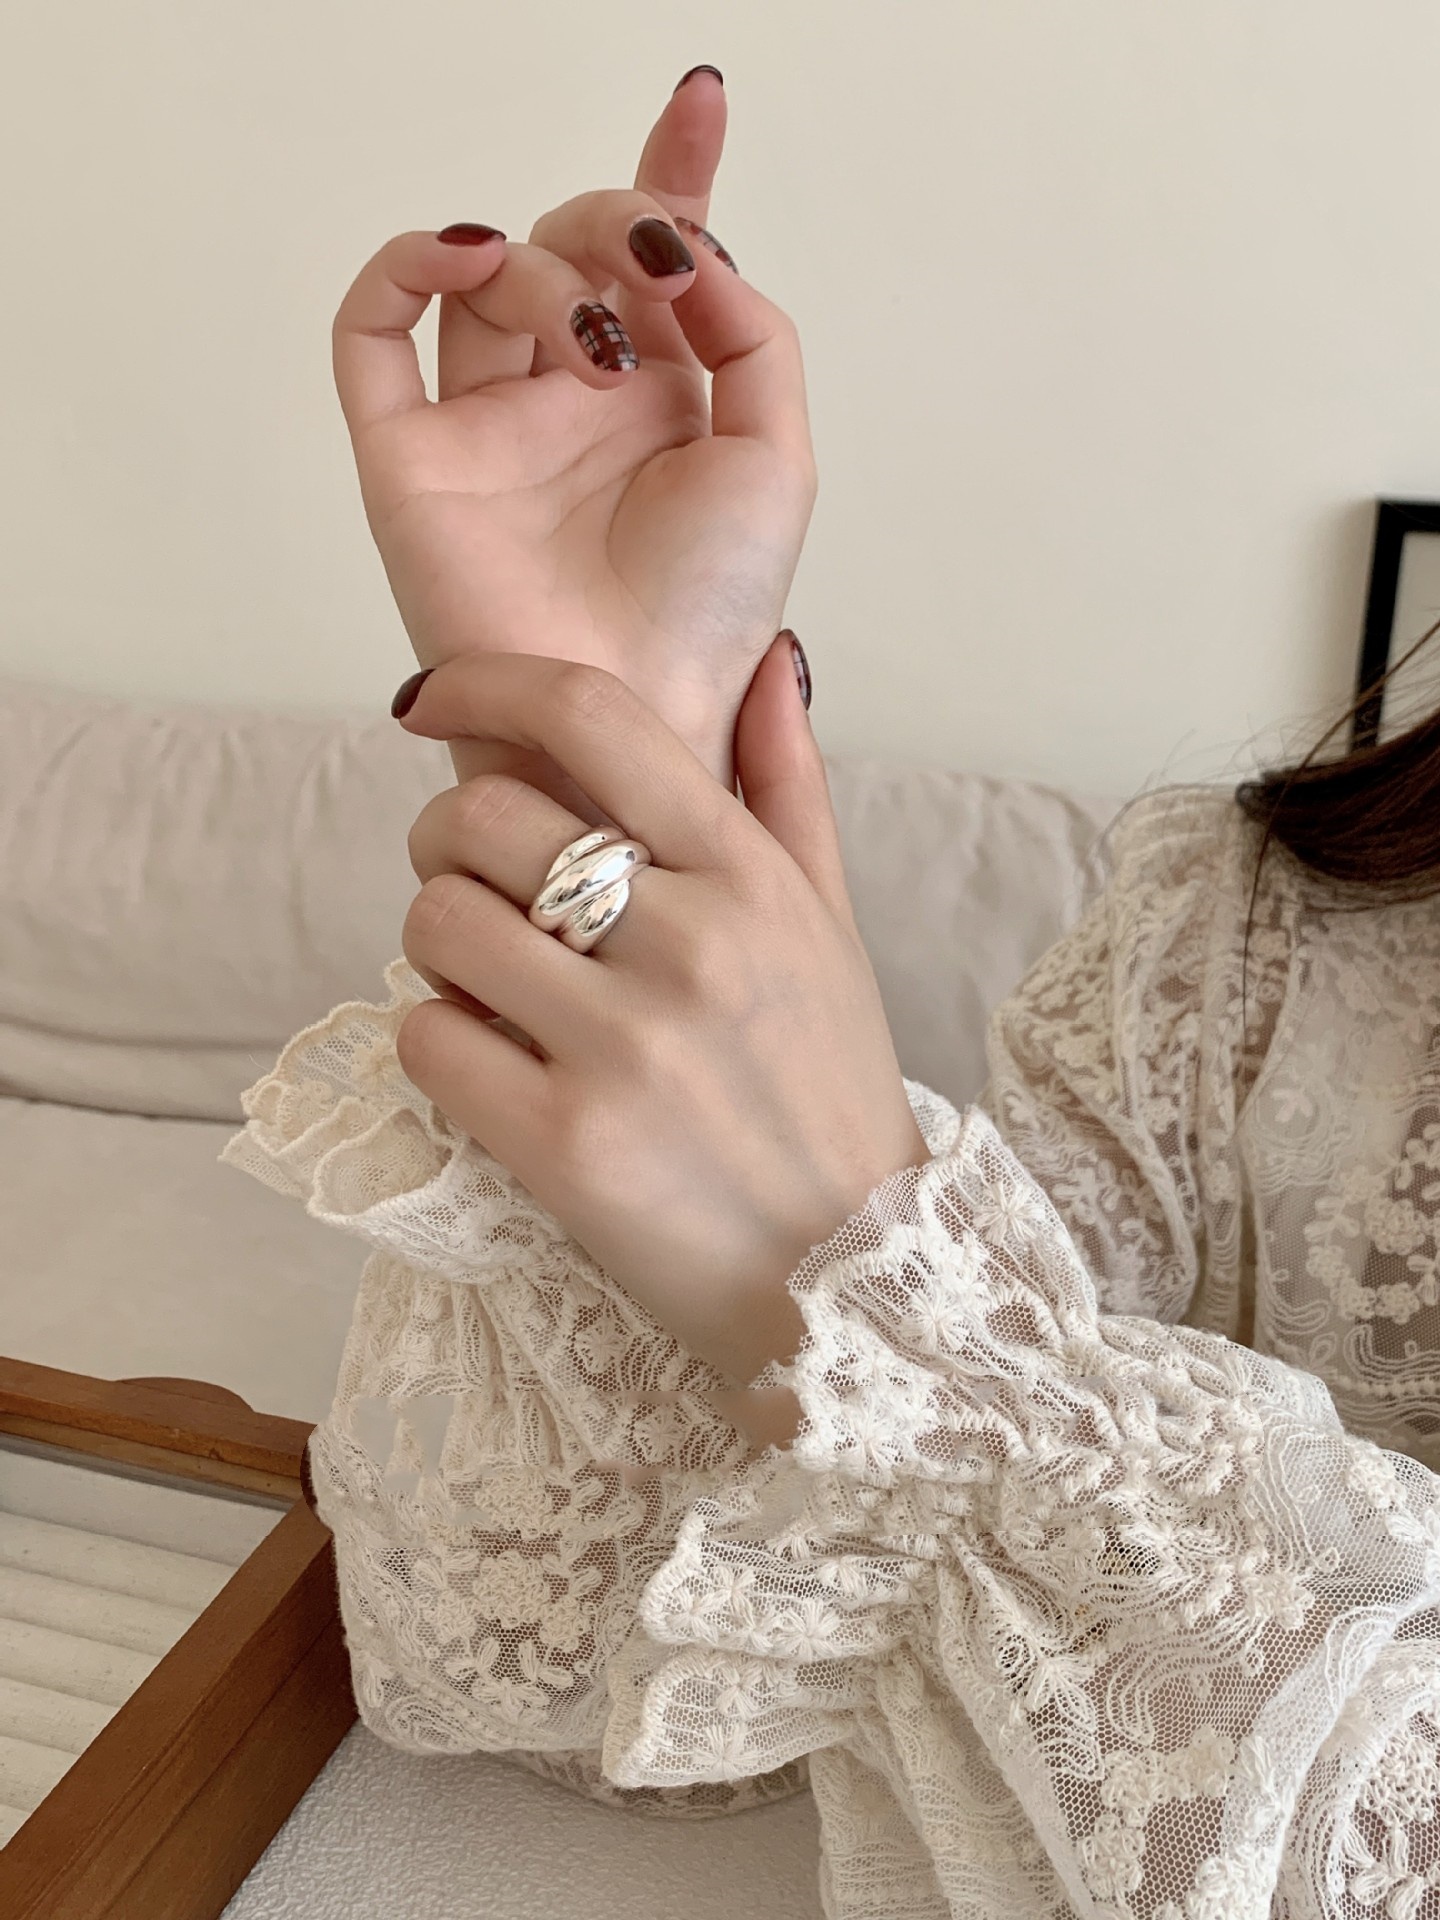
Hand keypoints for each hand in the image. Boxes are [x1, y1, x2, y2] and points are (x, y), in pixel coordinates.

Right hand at [332, 70, 816, 803]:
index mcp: (660, 404)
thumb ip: (750, 333)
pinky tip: (470, 259)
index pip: (651, 264)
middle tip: (653, 269)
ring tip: (597, 341)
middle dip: (615, 224)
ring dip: (546, 268)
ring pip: (485, 283)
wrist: (637, 710)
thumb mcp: (778, 457)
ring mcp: (486, 430)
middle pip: (569, 250)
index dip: (672, 176)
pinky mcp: (409, 460)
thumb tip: (684, 247)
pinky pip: (370, 337)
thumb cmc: (711, 613)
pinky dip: (405, 268)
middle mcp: (570, 406)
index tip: (701, 100)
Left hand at [390, 641, 929, 1390]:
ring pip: (436, 924)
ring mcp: (625, 1048)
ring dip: (437, 944)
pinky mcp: (565, 1146)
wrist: (852, 1275)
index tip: (430, 696)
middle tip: (469, 882)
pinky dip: (436, 1040)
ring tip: (486, 982)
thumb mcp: (833, 928)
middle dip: (444, 839)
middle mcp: (691, 945)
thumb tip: (770, 656)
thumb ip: (790, 788)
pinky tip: (489, 1059)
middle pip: (481, 817)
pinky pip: (427, 1040)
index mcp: (750, 877)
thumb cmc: (829, 1088)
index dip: (484, 682)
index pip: (591, 717)